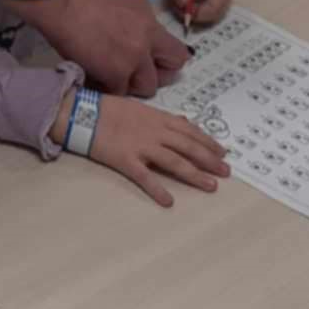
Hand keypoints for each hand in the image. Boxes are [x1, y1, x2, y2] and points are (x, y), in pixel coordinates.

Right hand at [14, 0, 187, 96]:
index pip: (177, 48)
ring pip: (148, 86)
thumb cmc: (81, 4)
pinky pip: (120, 92)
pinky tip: (97, 79)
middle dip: (157, 74)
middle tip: (138, 75)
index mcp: (149, 18)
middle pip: (173, 67)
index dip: (166, 60)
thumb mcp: (121, 5)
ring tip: (113, 77)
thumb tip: (142, 43)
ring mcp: (135, 56)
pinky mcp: (117, 73)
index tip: (154, 64)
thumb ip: (138, 25)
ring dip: (131, 85)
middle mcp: (148, 37)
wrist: (61, 6)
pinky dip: (108, 89)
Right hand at [86, 95, 230, 207]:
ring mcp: (141, 146)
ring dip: (194, 175)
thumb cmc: (109, 109)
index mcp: (158, 118)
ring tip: (210, 186)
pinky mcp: (126, 160)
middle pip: (188, 147)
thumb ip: (161, 117)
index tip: (222, 152)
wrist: (82, 112)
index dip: (208, 142)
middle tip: (226, 172)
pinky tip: (169, 202)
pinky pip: (145, 177)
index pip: (190, 131)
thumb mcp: (140, 107)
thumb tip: (182, 122)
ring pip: (174, 162)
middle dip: (210, 160)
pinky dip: (158, 190)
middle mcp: (155, 132)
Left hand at [158, 0, 235, 25]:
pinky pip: (212, 13)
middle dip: (201, 13)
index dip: (209, 8)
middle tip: (180, 11)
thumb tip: (184, 3)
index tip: (190, 15)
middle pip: (222, 5)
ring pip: (217, 12)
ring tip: (179, 5)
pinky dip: (198, 14)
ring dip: (198, 14)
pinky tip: (186, 6)